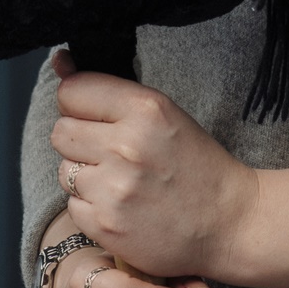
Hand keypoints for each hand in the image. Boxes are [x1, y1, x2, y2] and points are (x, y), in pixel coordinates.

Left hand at [51, 54, 259, 279]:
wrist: (228, 222)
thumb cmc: (196, 163)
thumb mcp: (164, 113)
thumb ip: (111, 91)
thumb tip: (60, 63)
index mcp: (144, 109)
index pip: (71, 92)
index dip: (77, 104)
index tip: (92, 114)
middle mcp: (126, 146)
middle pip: (61, 131)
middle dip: (79, 140)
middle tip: (110, 151)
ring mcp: (114, 189)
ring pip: (64, 169)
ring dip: (85, 175)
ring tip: (120, 181)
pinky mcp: (106, 225)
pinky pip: (72, 205)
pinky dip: (90, 206)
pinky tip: (120, 205)